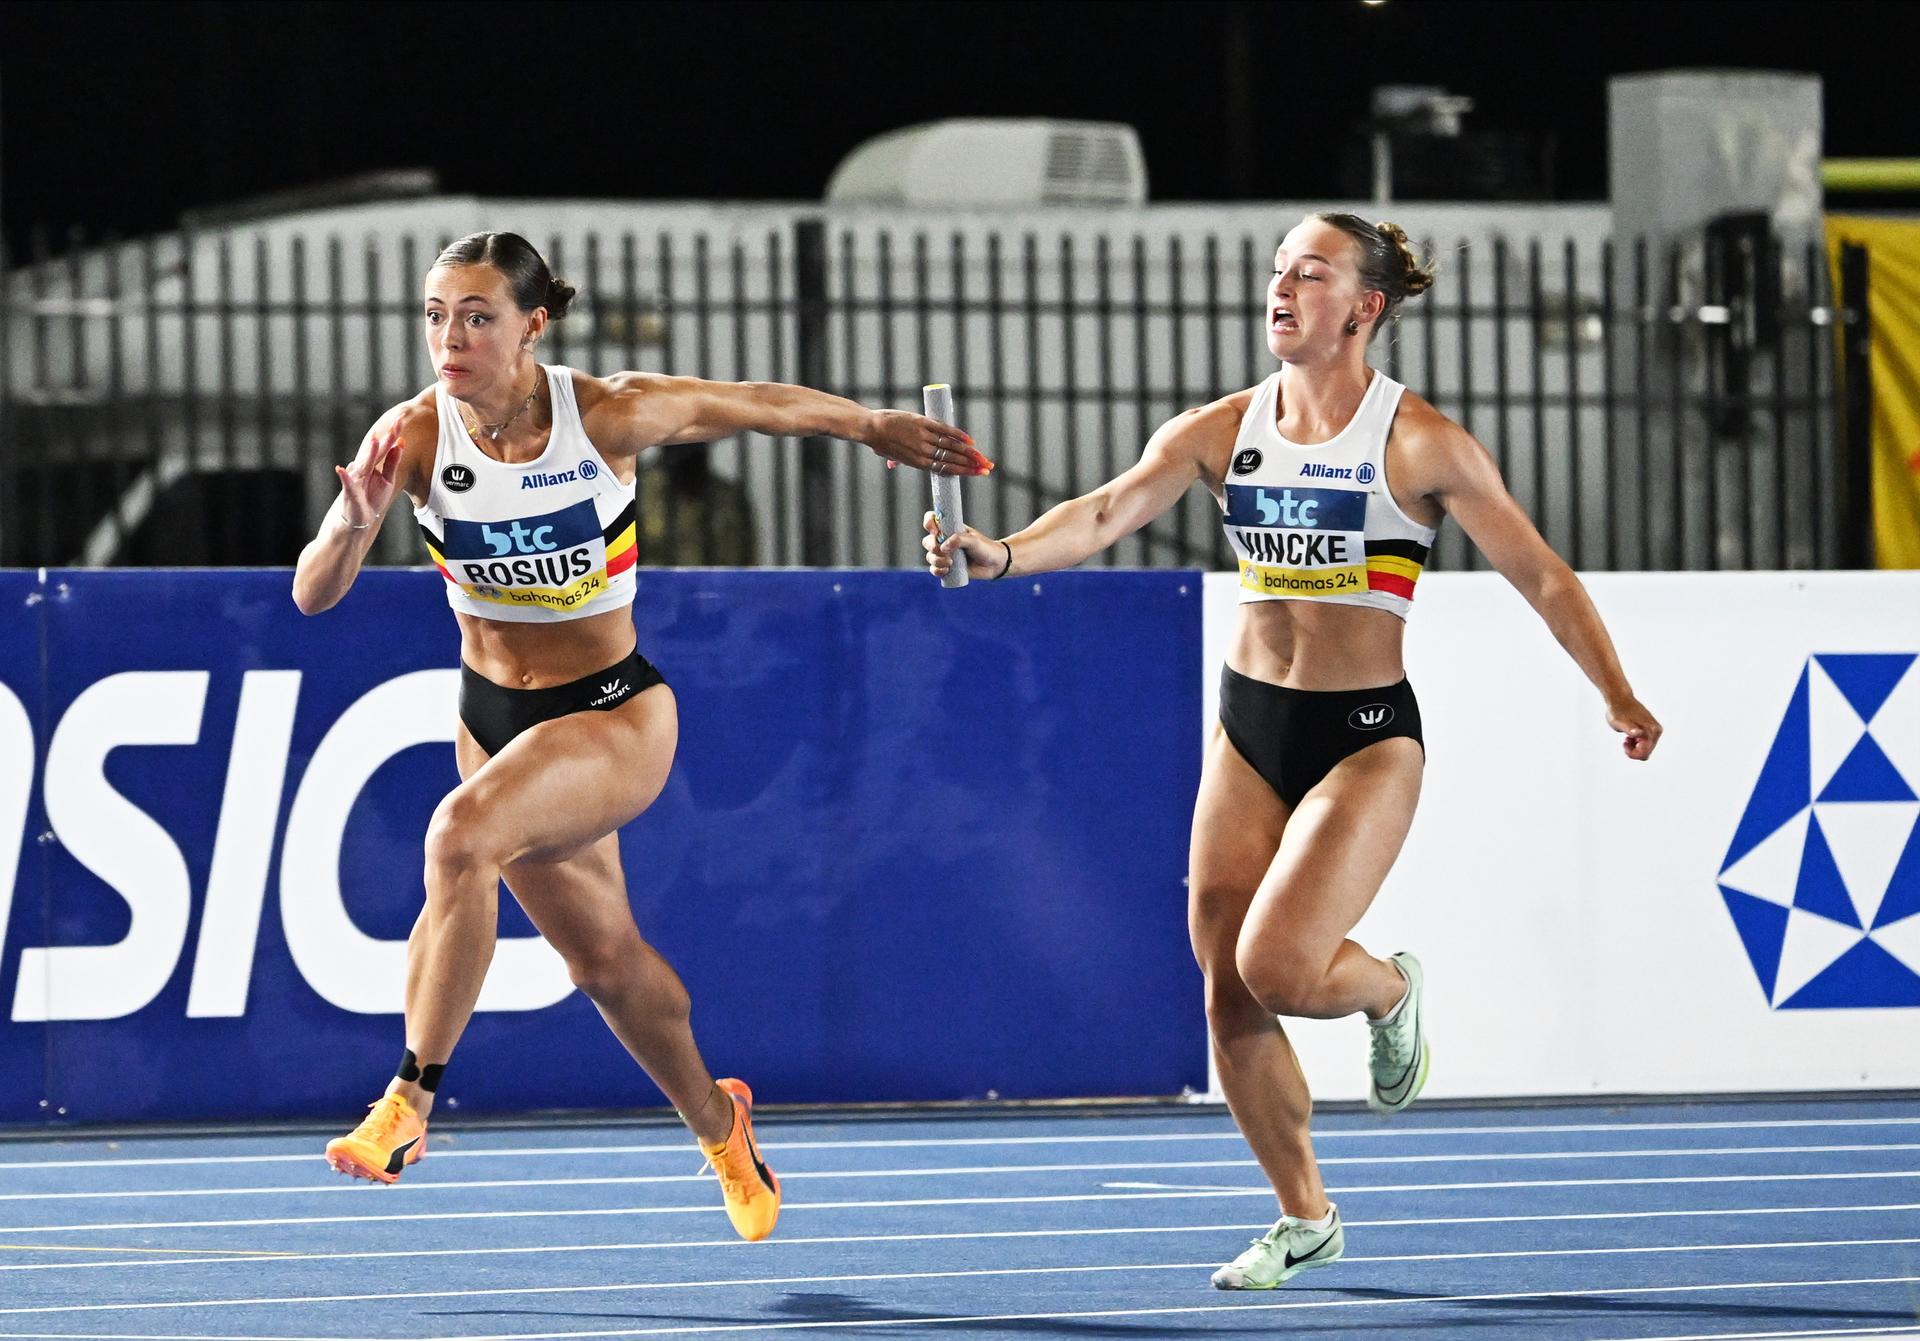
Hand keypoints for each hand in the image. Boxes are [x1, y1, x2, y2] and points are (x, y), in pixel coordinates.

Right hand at [336, 424, 403, 528]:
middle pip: (375, 452)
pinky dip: (344, 477)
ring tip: (374, 440)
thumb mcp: (387, 480)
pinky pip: (347, 483)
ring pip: (362, 464)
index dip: (393, 435)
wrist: (358, 518)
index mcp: (374, 465)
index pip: (385, 447)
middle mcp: (364, 468)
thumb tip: (400, 443)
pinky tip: (341, 469)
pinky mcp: (350, 492)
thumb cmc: (372, 497)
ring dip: (368, 453)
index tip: (401, 420)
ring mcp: (356, 479)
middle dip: (384, 439)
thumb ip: (392, 462)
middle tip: (392, 424)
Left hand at [864, 410, 992, 474]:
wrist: (871, 428)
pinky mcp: (923, 423)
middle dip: (973, 465)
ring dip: (970, 453)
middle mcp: (924, 452)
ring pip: (952, 447)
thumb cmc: (879, 442)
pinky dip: (958, 435)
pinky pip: (944, 430)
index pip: (947, 469)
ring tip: (983, 458)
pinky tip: (970, 441)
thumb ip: (897, 461)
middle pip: (953, 460)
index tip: (978, 473)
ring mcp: (924, 438)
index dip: (964, 472)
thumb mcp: (891, 456)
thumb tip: (893, 466)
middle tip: (988, 467)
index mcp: (918, 463)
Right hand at [923, 512, 1008, 577]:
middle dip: (931, 546)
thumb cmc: (985, 548)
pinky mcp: (946, 567)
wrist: (994, 564)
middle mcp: (944, 540)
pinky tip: (945, 571)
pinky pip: (934, 569)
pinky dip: (936, 570)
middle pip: (927, 541)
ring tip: (950, 563)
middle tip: (942, 551)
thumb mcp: (973, 540)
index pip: (932, 520)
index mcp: (949, 528)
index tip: (935, 531)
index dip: (928, 523)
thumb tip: (943, 547)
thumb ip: (959, 539)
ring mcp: (944, 555)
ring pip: (930, 556)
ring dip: (936, 560)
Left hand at [1608, 695, 1660, 760]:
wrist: (1619, 698)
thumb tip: (1638, 733)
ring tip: (1626, 738)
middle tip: (1624, 740)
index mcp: (1651, 730)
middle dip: (1633, 750)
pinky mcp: (1651, 730)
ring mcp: (1655, 731)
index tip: (1624, 743)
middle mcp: (1656, 731)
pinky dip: (1636, 744)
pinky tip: (1629, 737)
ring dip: (1634, 747)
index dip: (1632, 753)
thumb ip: (1629, 729)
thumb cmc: (1617, 710)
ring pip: (1645, 750)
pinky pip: (1645, 745)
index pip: (1644, 753)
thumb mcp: (1618, 721)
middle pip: (1646, 753)